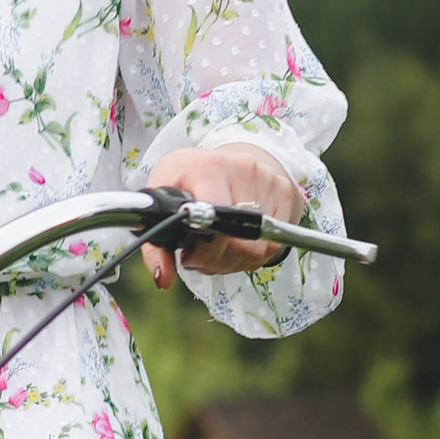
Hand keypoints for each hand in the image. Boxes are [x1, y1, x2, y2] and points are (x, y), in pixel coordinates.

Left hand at [142, 144, 298, 286]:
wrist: (220, 159)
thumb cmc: (184, 181)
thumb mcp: (159, 201)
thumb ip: (154, 245)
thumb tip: (162, 279)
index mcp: (208, 167)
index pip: (216, 220)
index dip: (204, 249)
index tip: (189, 255)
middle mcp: (243, 169)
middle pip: (240, 241)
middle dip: (216, 261)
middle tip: (199, 257)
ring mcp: (269, 180)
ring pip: (259, 248)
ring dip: (234, 261)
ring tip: (216, 249)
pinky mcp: (286, 192)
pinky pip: (273, 245)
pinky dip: (253, 255)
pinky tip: (235, 244)